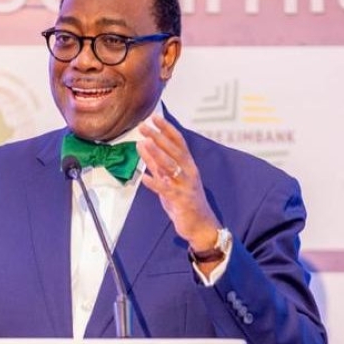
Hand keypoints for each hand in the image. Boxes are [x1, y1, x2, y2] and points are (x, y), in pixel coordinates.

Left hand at [137, 114, 221, 260]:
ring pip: (171, 166)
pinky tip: (144, 177)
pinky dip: (155, 183)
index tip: (155, 117)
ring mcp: (186, 185)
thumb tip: (143, 145)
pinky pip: (166, 189)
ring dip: (157, 154)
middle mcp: (189, 172)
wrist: (201, 226)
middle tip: (144, 126)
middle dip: (158, 137)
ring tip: (144, 143)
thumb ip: (156, 163)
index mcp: (188, 165)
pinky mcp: (181, 200)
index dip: (167, 129)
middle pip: (173, 150)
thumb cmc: (184, 201)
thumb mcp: (169, 179)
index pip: (178, 142)